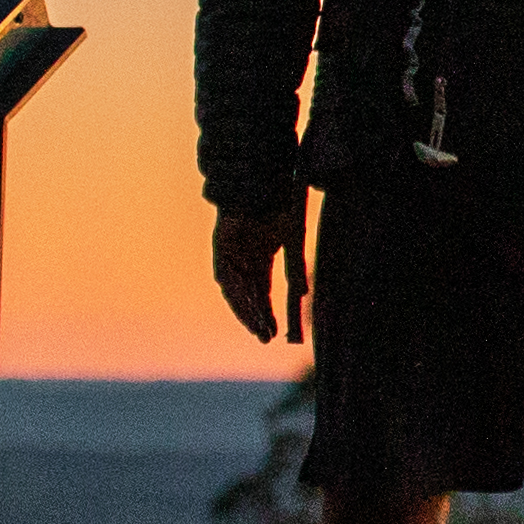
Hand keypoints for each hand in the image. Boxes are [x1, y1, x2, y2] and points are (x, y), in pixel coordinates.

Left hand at [214, 198, 301, 343]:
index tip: (274, 332)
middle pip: (249, 296)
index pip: (262, 293)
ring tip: (257, 328)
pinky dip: (234, 292)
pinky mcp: (221, 246)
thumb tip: (303, 294)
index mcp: (261, 259)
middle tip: (266, 338)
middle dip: (256, 318)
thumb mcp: (292, 241)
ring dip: (245, 310)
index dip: (266, 313)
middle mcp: (244, 260)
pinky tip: (243, 306)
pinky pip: (225, 275)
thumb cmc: (279, 208)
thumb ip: (295, 267)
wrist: (262, 185)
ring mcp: (231, 254)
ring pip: (236, 291)